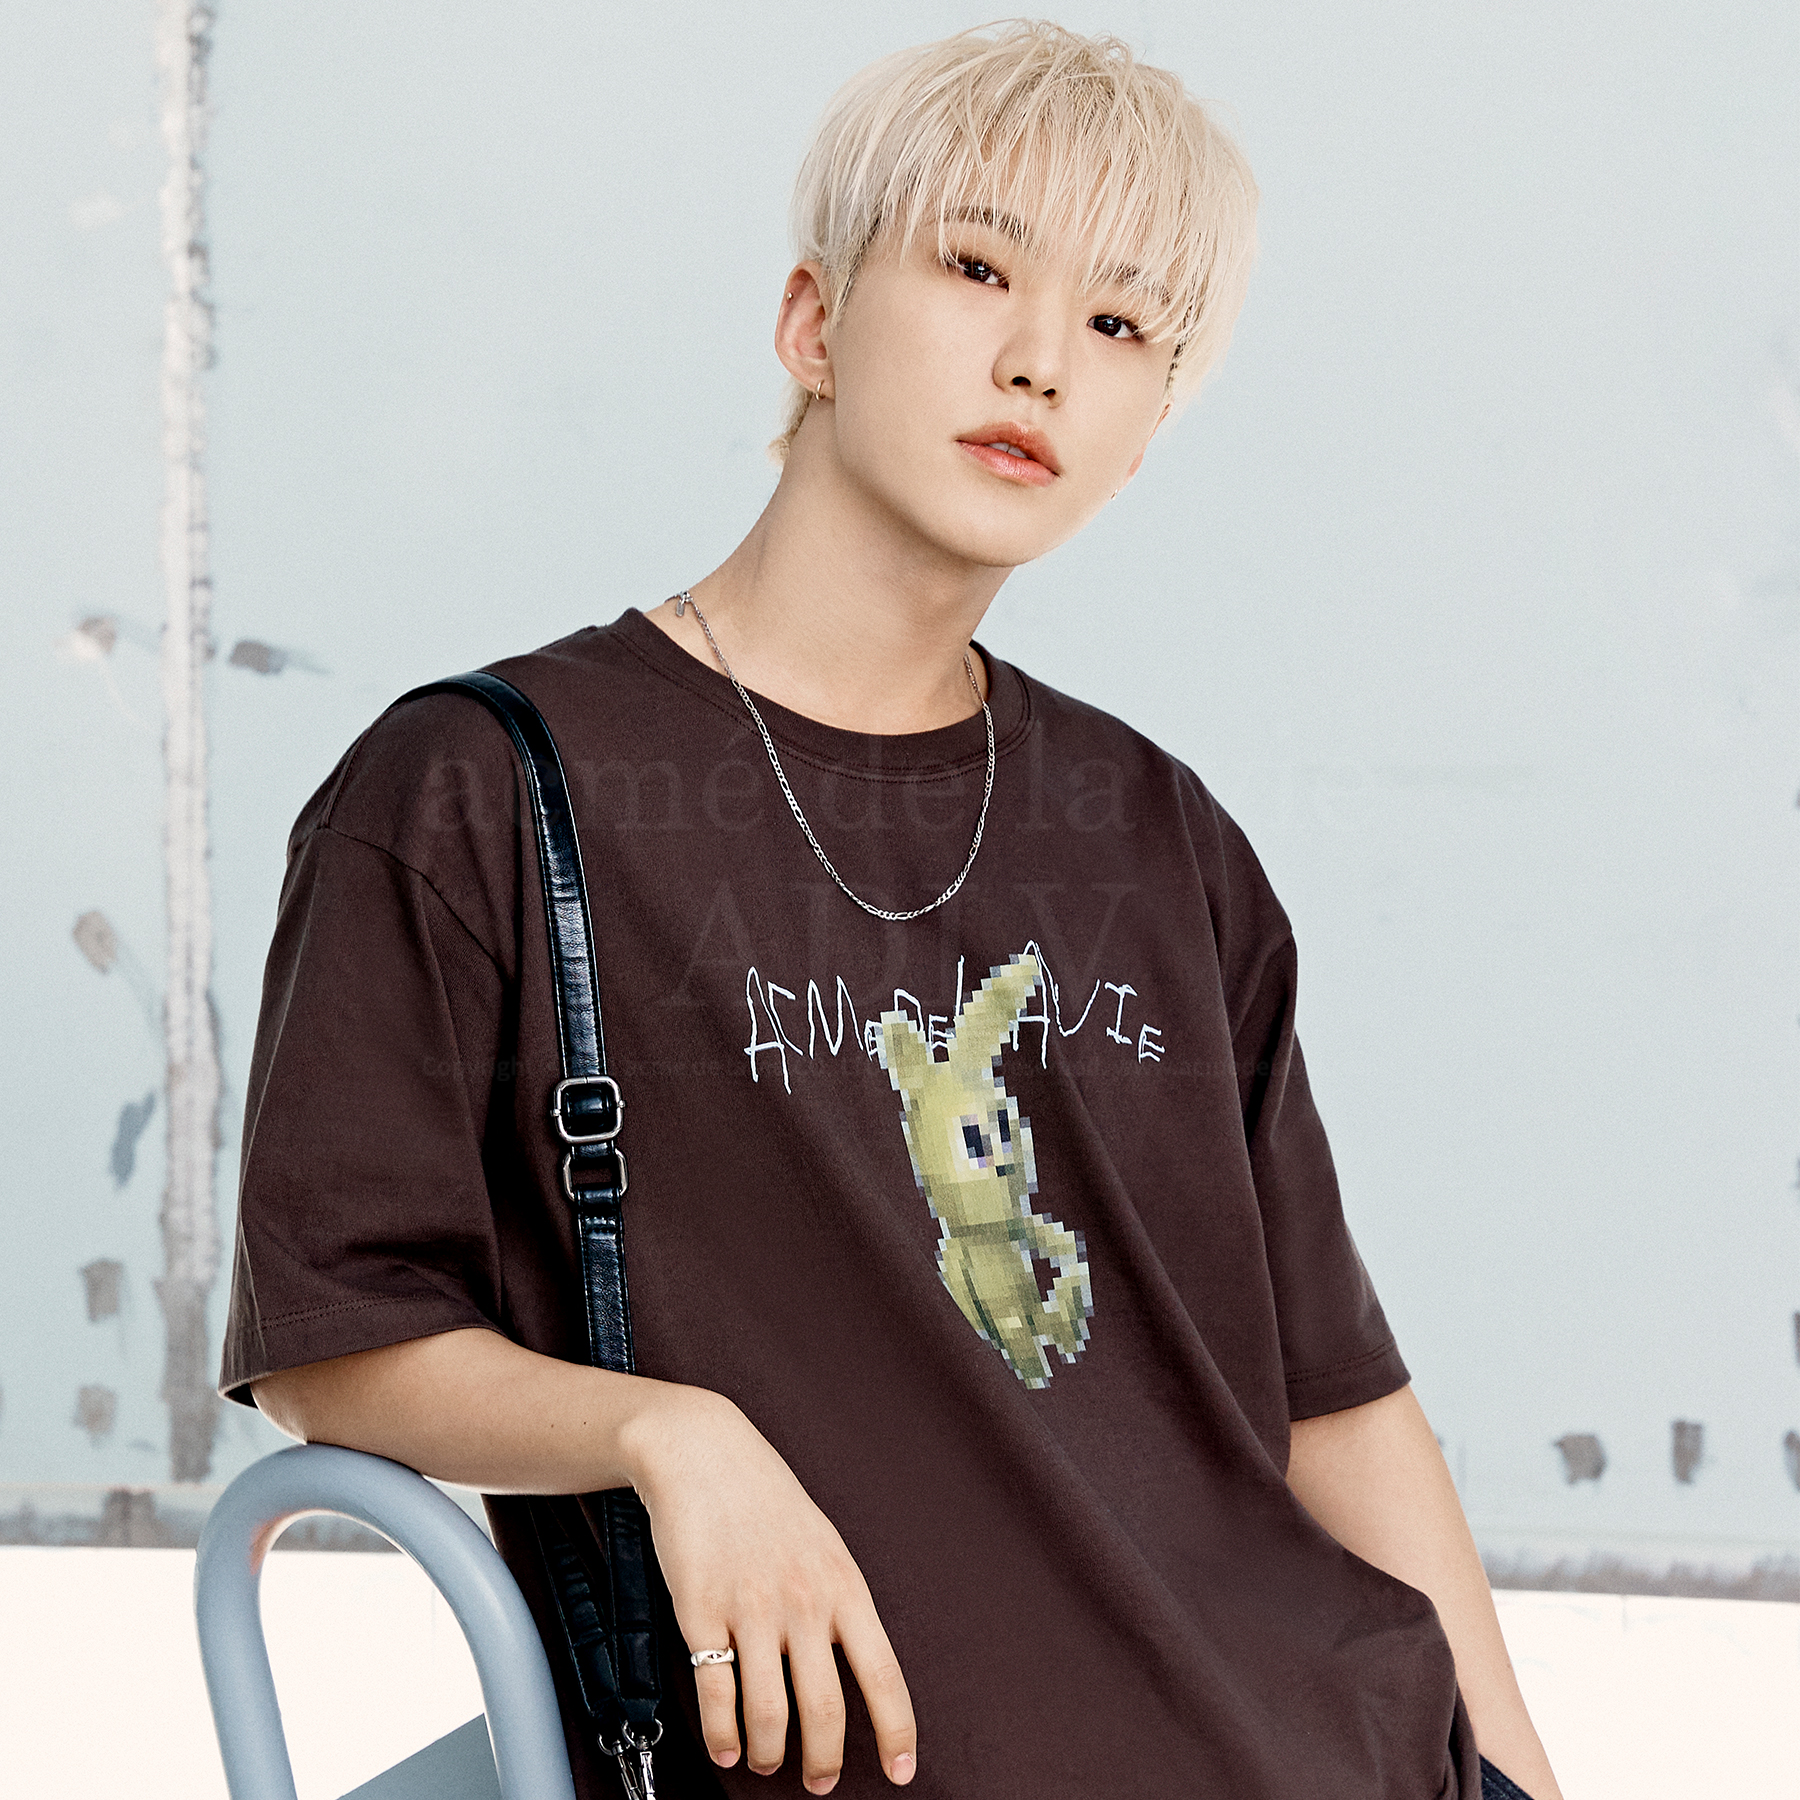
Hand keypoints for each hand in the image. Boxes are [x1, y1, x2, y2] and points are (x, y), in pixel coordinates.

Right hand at [623, 1386, 916, 1793]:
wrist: (702, 1453)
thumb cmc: (764, 1497)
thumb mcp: (824, 1542)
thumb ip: (839, 1600)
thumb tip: (853, 1663)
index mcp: (843, 1585)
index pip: (882, 1673)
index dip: (895, 1730)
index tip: (902, 1769)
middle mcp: (803, 1602)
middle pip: (824, 1708)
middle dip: (824, 1761)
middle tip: (820, 1781)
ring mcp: (751, 1609)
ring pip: (769, 1714)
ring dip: (769, 1753)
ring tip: (766, 1760)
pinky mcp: (701, 1613)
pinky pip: (716, 1695)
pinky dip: (722, 1734)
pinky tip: (725, 1746)